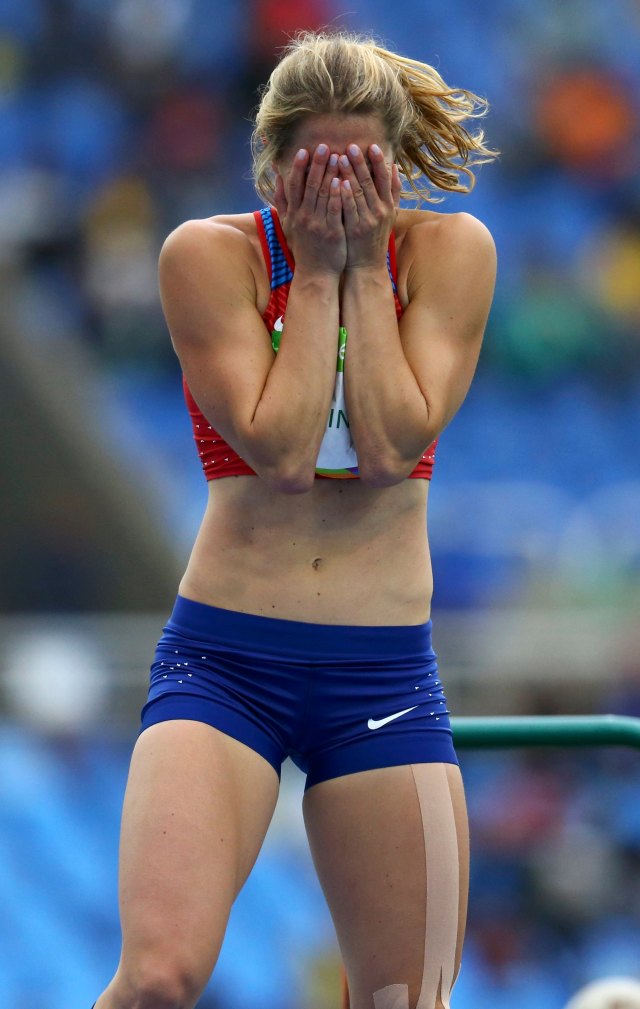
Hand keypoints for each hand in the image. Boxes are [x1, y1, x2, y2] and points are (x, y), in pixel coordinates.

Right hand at [273, 144, 346, 275]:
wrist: (316, 274)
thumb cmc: (304, 247)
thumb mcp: (288, 225)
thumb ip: (282, 201)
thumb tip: (277, 177)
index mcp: (293, 213)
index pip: (295, 185)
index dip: (298, 167)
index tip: (304, 150)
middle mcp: (303, 217)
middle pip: (309, 185)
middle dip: (317, 165)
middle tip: (324, 146)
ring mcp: (317, 224)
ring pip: (322, 195)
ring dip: (330, 174)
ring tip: (337, 156)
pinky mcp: (331, 232)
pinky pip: (334, 210)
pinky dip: (337, 195)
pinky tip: (343, 181)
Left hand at [338, 144, 401, 269]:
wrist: (366, 266)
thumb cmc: (375, 238)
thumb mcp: (389, 215)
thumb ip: (393, 192)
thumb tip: (394, 167)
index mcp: (388, 206)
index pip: (384, 179)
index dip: (378, 162)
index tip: (372, 146)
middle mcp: (380, 211)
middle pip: (370, 183)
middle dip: (360, 163)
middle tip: (350, 146)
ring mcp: (367, 220)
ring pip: (358, 193)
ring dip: (349, 174)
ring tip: (340, 157)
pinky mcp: (354, 229)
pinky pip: (349, 209)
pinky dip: (345, 195)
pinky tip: (339, 182)